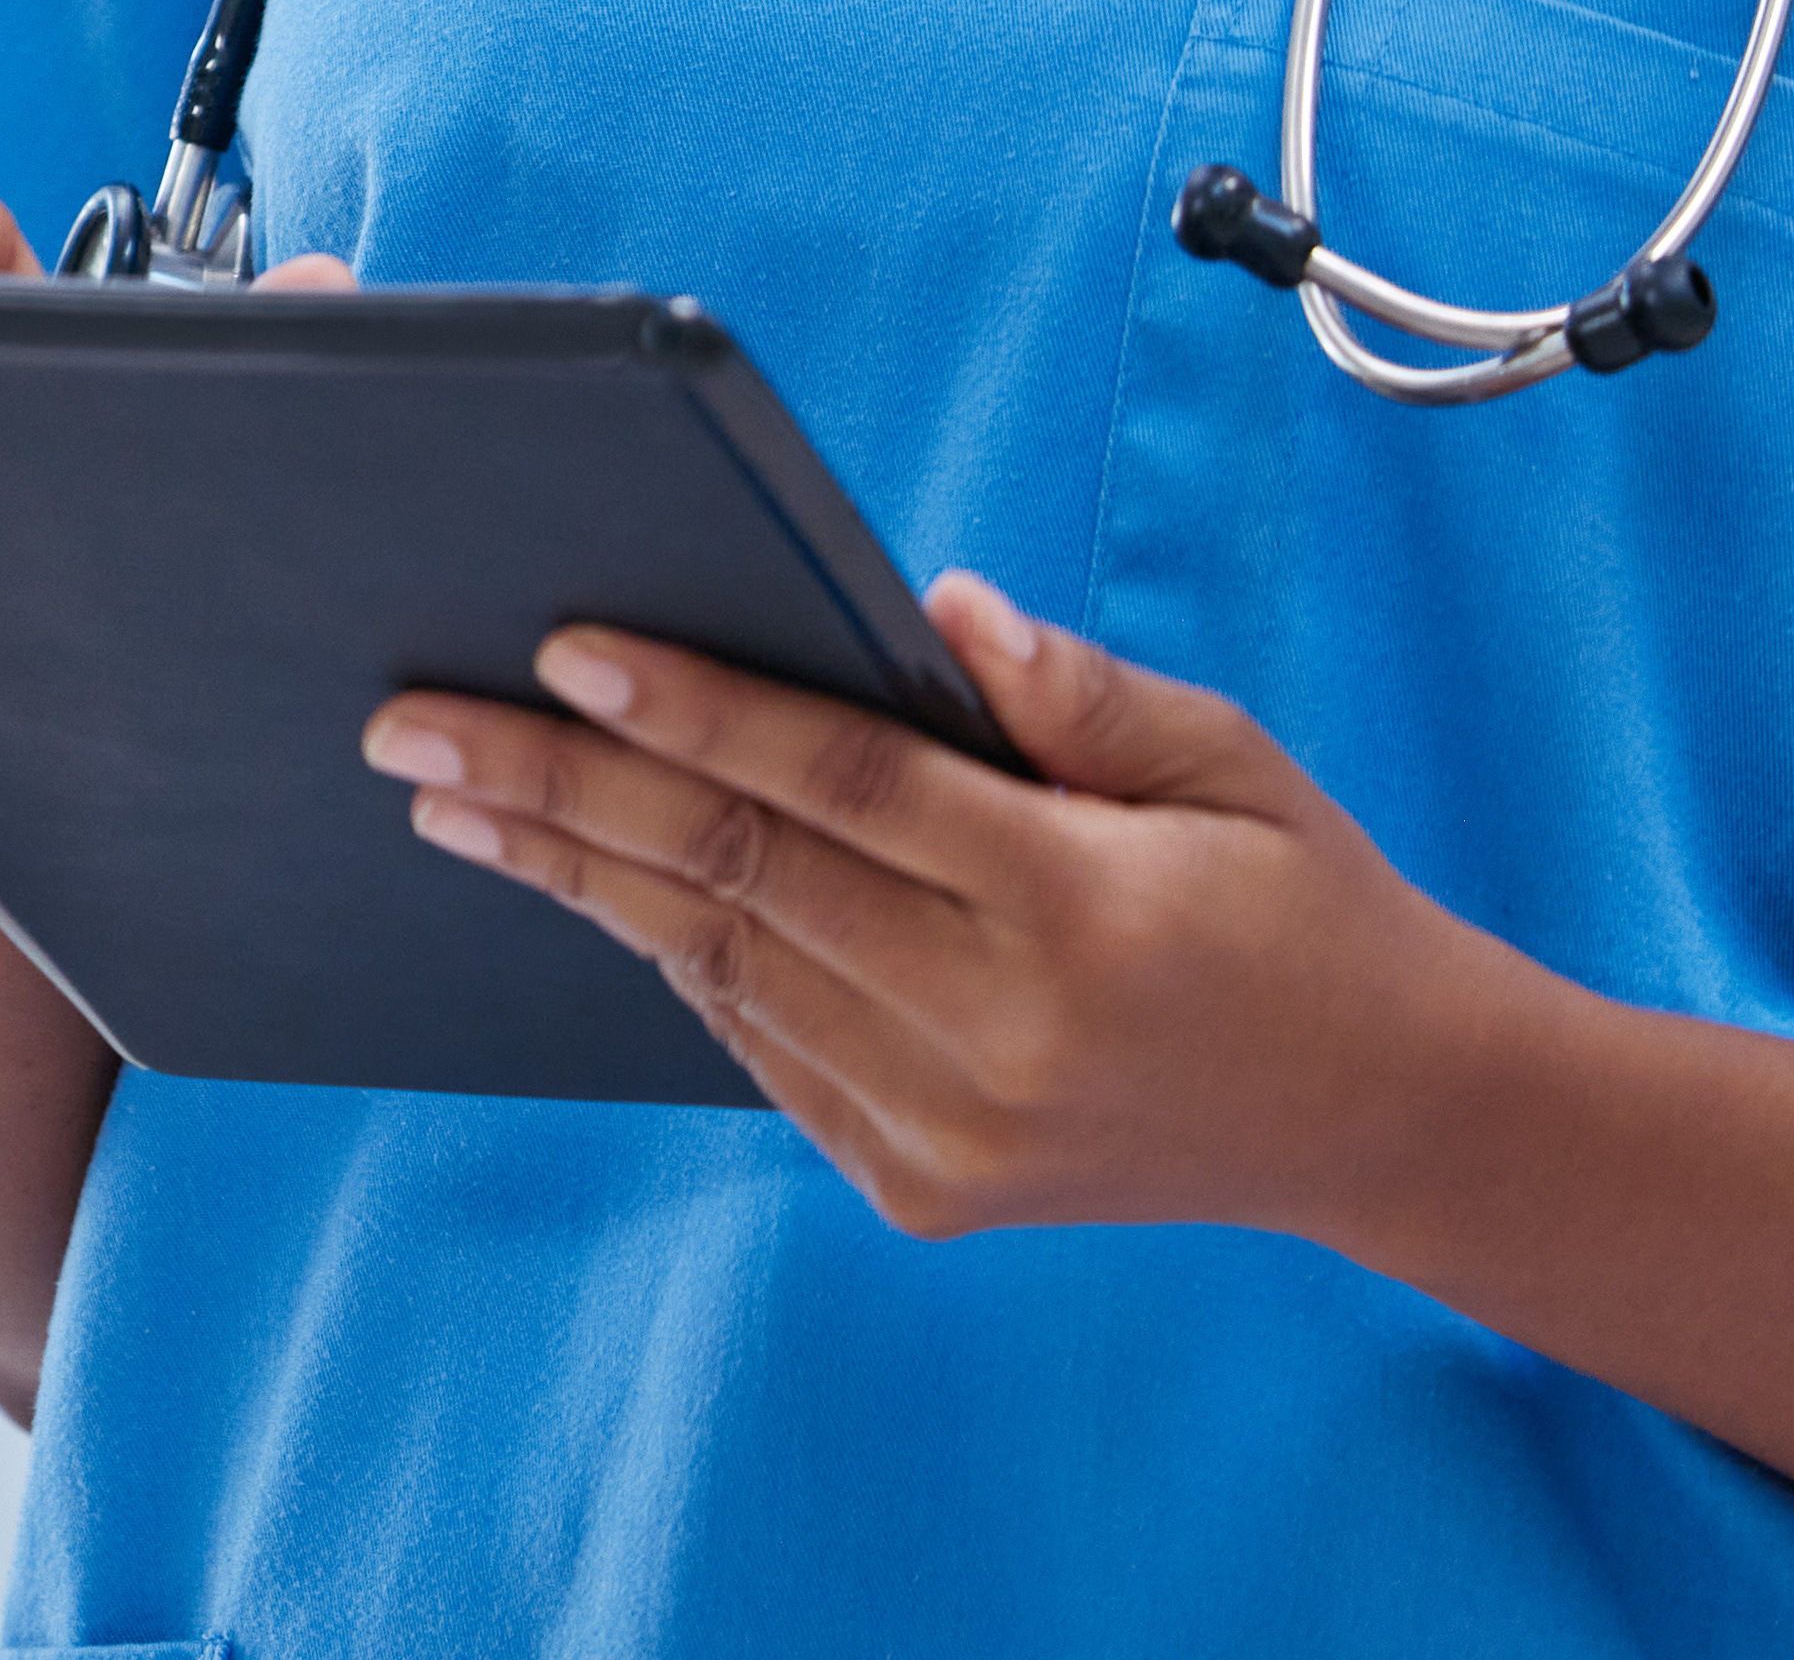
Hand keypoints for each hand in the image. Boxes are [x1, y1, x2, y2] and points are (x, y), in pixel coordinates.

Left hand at [0, 167, 365, 770]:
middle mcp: (76, 411)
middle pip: (118, 320)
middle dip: (150, 289)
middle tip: (164, 247)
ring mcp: (176, 483)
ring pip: (244, 388)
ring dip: (301, 341)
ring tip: (336, 304)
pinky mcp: (249, 566)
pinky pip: (317, 500)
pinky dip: (360, 474)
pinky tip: (407, 470)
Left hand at [364, 571, 1543, 1245]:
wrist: (1383, 1118)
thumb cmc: (1299, 898)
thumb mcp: (1228, 757)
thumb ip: (1071, 688)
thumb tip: (930, 605)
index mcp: (1079, 911)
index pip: (839, 787)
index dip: (691, 712)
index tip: (561, 647)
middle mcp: (1000, 1036)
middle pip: (738, 879)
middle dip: (557, 791)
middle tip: (410, 724)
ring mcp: (952, 1131)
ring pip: (723, 969)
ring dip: (573, 875)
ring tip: (448, 795)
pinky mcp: (924, 1188)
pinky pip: (763, 1047)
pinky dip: (673, 957)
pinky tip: (581, 881)